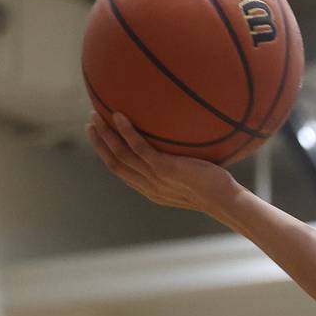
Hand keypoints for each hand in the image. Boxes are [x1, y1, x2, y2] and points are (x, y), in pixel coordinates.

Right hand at [86, 110, 241, 215]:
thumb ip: (180, 166)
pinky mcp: (165, 168)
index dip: (107, 154)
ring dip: (106, 135)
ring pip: (121, 154)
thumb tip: (183, 146)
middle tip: (91, 123)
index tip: (99, 138)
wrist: (225, 200)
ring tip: (97, 115)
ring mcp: (155, 178)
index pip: (122, 171)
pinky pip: (140, 147)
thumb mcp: (191, 179)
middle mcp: (149, 186)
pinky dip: (127, 132)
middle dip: (100, 143)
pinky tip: (120, 116)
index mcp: (151, 190)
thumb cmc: (215, 188)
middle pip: (114, 162)